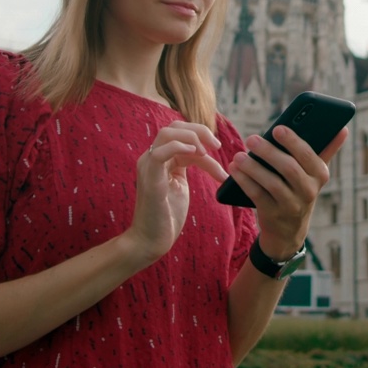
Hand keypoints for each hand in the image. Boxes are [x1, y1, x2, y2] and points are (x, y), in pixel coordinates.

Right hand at [125, 121, 227, 260]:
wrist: (151, 241)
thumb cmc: (167, 216)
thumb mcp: (181, 184)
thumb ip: (187, 166)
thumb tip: (207, 155)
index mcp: (161, 158)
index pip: (181, 134)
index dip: (202, 137)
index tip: (219, 150)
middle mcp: (152, 158)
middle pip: (174, 127)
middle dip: (199, 130)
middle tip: (216, 146)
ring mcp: (148, 166)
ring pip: (167, 133)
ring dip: (191, 137)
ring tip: (206, 152)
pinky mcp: (150, 178)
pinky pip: (160, 152)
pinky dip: (179, 147)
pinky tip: (195, 154)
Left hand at [227, 125, 348, 258]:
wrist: (289, 230)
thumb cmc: (300, 190)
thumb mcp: (315, 174)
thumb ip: (327, 150)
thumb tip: (343, 128)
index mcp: (320, 175)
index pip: (308, 155)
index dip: (292, 141)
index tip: (277, 128)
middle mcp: (309, 191)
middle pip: (289, 168)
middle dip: (269, 152)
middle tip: (251, 139)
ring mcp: (291, 205)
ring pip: (271, 182)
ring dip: (253, 167)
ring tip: (239, 155)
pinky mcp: (273, 215)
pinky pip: (257, 194)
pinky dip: (244, 180)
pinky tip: (235, 169)